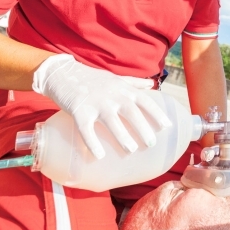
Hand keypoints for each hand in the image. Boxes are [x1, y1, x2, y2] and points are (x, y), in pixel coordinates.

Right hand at [33, 54, 171, 158]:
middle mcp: (112, 94)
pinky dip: (92, 142)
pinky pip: (86, 128)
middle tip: (152, 143)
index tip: (167, 126)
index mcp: (122, 88)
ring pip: (111, 120)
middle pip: (131, 111)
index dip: (156, 113)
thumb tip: (152, 84)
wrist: (62, 73)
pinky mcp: (78, 110)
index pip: (144, 100)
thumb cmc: (92, 78)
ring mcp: (95, 102)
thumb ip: (134, 83)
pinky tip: (99, 155)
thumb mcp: (116, 78)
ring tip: (131, 149)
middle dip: (143, 127)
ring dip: (122, 135)